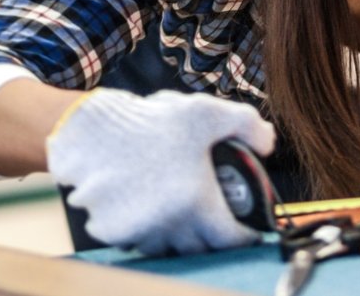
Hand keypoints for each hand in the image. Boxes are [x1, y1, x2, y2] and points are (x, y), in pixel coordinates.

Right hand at [46, 88, 275, 255]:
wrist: (92, 128)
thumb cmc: (152, 121)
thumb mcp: (206, 112)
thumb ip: (248, 125)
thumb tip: (268, 147)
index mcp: (196, 202)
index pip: (230, 239)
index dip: (244, 235)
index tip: (248, 230)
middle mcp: (168, 225)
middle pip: (200, 248)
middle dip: (213, 237)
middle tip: (217, 220)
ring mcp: (138, 231)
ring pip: (169, 248)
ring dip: (180, 238)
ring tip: (184, 216)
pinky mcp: (112, 231)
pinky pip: (139, 243)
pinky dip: (149, 233)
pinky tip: (152, 212)